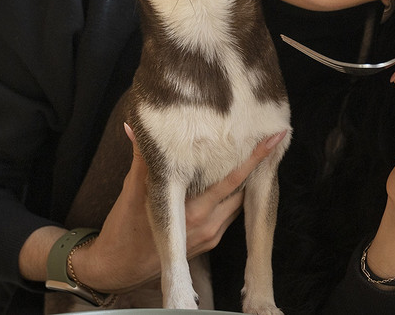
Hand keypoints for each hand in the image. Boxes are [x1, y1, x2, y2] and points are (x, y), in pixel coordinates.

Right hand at [71, 126, 287, 292]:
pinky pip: (230, 215)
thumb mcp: (130, 192)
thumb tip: (137, 127)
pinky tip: (229, 183)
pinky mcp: (209, 243)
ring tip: (248, 157)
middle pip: (243, 191)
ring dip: (243, 184)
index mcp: (192, 211)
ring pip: (238, 204)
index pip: (233, 180)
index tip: (274, 140)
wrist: (120, 268)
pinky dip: (232, 198)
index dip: (255, 159)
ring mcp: (211, 236)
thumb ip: (142, 160)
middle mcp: (208, 225)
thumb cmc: (124, 230)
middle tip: (260, 139)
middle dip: (253, 167)